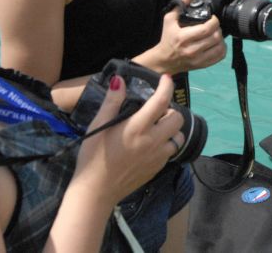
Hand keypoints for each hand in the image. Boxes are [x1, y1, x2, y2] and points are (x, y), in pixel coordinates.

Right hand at [71, 73, 182, 204]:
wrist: (95, 192)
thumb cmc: (93, 156)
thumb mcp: (98, 126)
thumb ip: (112, 102)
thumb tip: (120, 80)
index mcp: (137, 128)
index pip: (160, 101)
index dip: (166, 87)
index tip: (166, 79)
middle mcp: (153, 141)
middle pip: (177, 118)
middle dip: (170, 110)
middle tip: (155, 111)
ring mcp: (158, 157)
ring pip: (179, 136)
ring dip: (171, 129)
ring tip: (155, 128)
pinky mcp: (158, 168)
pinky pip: (171, 151)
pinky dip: (167, 143)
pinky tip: (152, 144)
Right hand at [149, 0, 226, 73]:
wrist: (165, 60)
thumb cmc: (168, 38)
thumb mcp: (169, 20)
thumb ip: (180, 5)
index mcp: (183, 37)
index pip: (206, 29)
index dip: (214, 21)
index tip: (212, 18)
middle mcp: (192, 50)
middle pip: (215, 37)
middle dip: (218, 28)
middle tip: (214, 25)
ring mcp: (198, 59)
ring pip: (220, 47)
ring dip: (221, 38)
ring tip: (216, 33)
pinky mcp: (203, 65)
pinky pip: (220, 57)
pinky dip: (222, 48)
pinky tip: (217, 43)